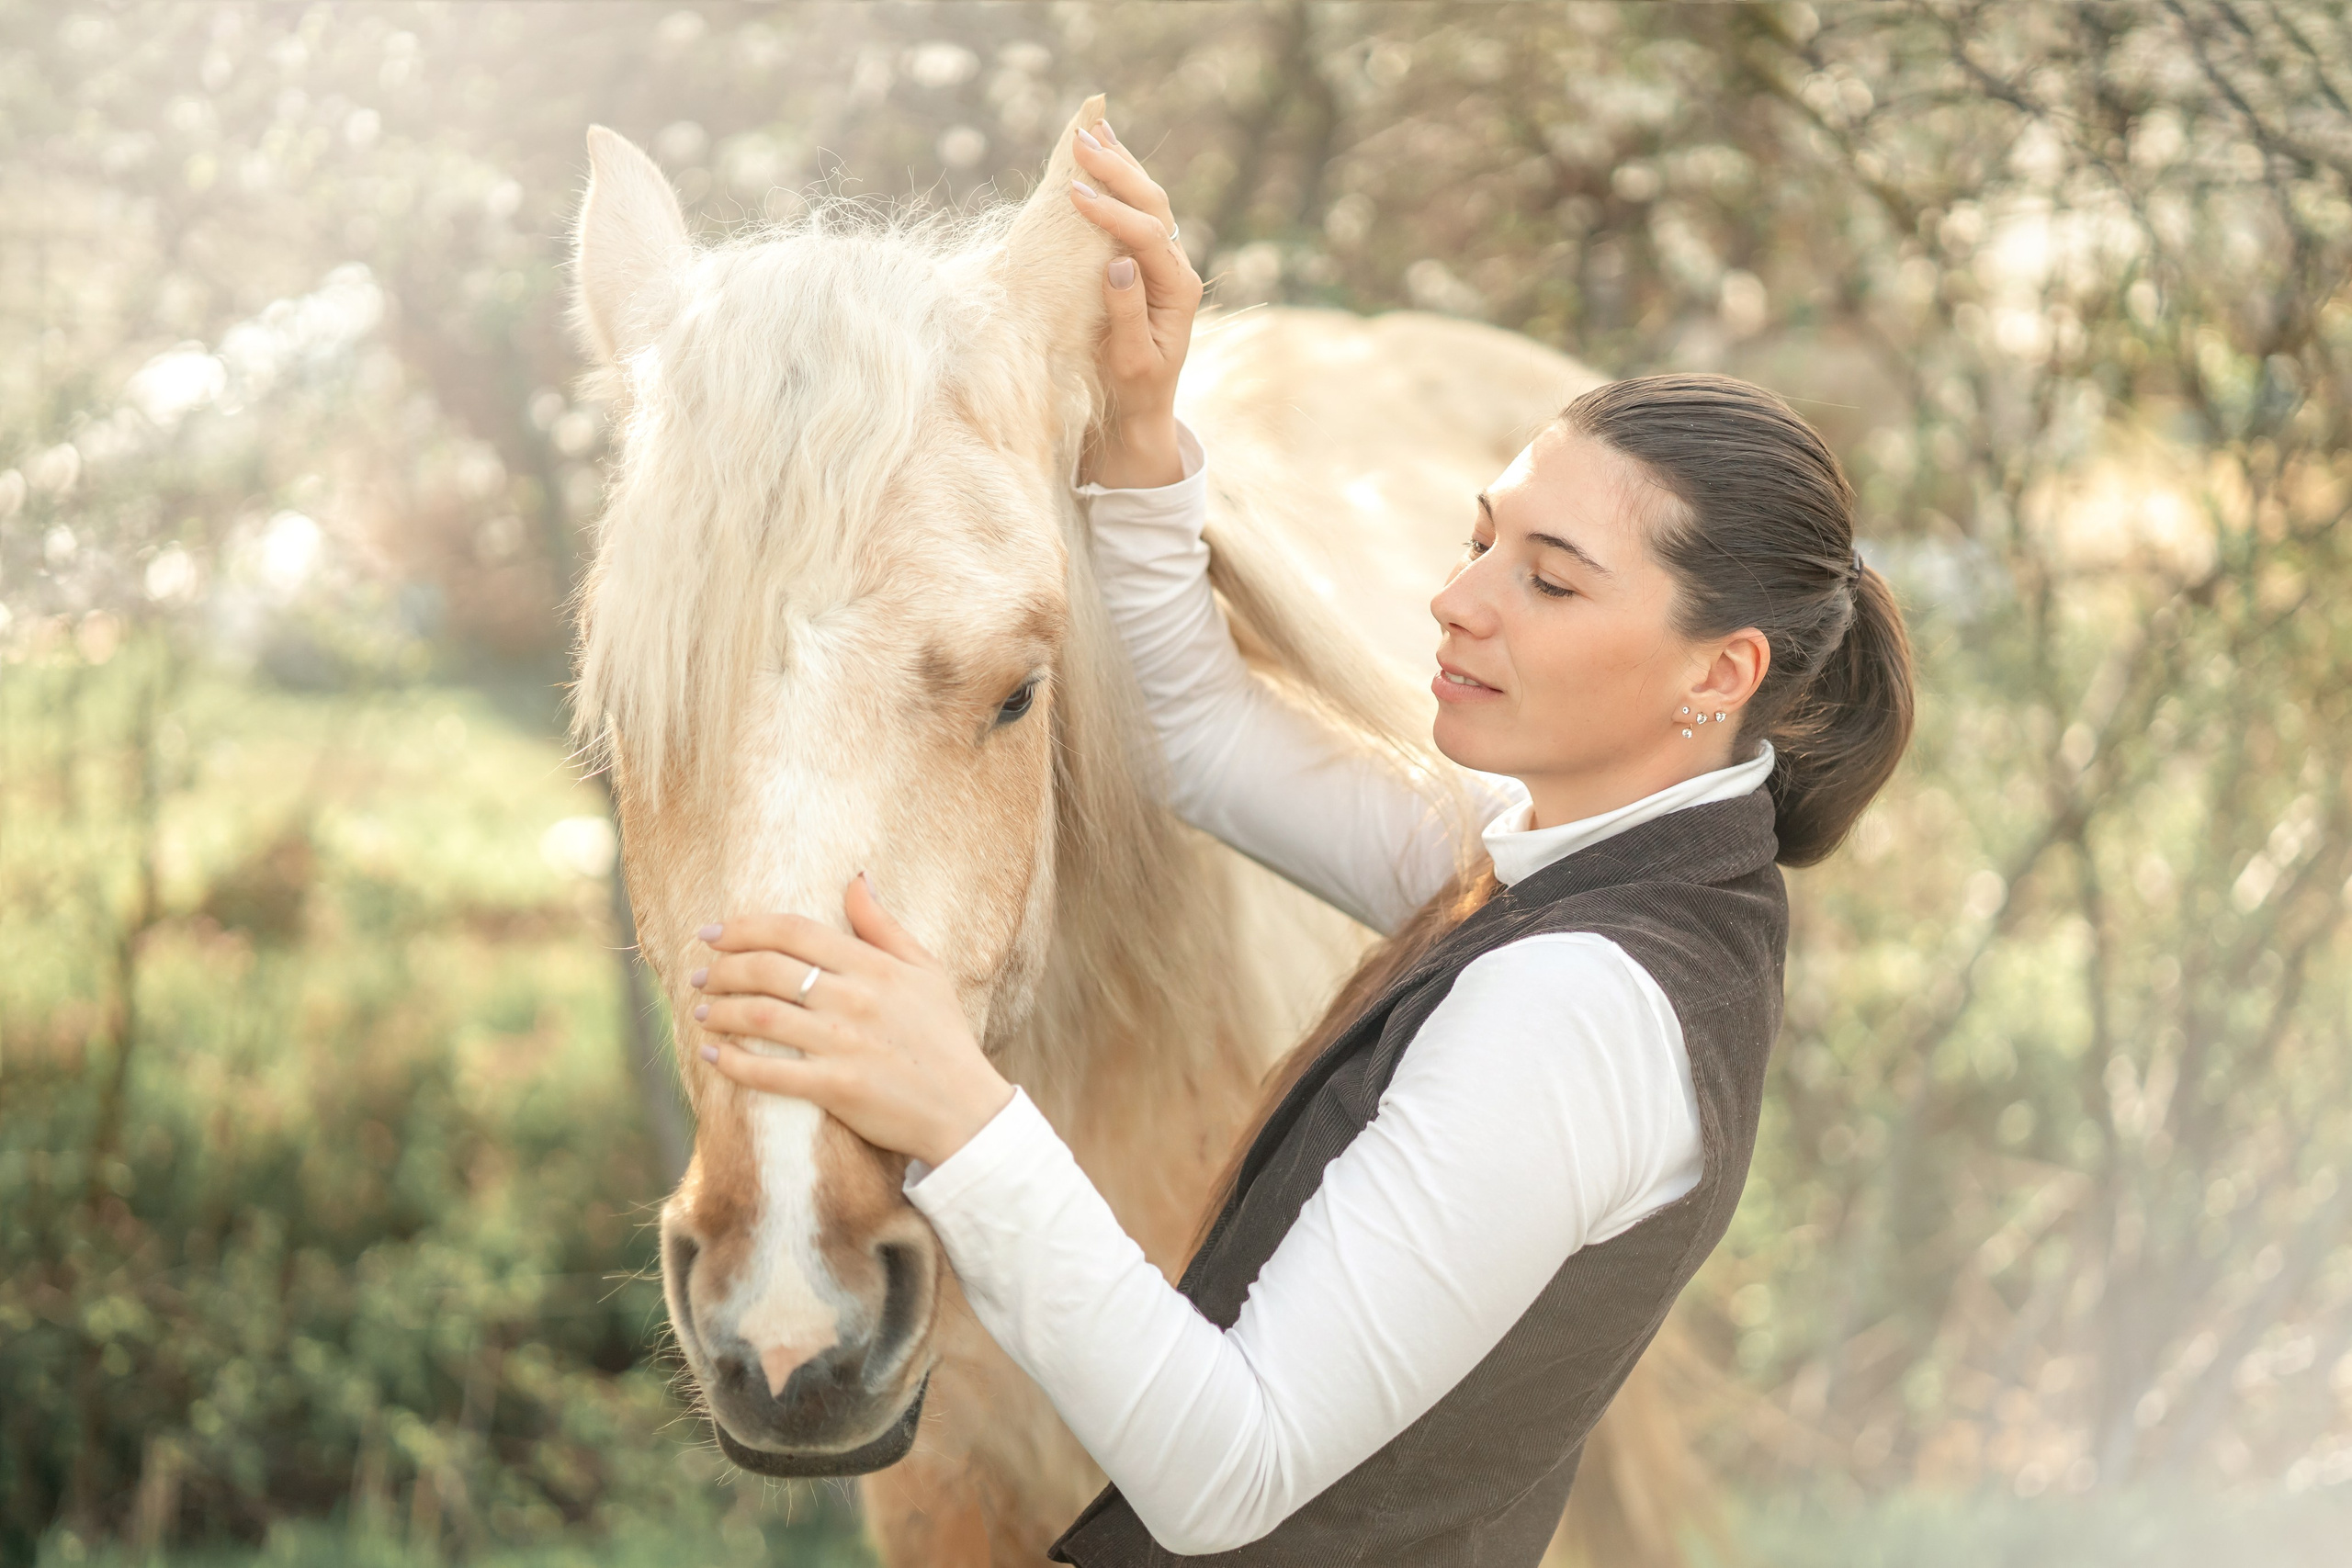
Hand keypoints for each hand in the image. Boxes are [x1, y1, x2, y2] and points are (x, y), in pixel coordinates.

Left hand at [690, 874, 1015, 1168]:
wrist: (966, 1110)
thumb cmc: (945, 1037)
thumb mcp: (926, 971)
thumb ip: (884, 926)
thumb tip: (856, 879)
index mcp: (874, 966)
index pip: (794, 932)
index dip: (744, 927)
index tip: (712, 934)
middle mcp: (854, 999)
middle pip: (768, 969)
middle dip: (722, 969)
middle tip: (699, 975)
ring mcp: (843, 1044)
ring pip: (761, 1016)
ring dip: (720, 1011)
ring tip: (700, 1011)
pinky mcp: (835, 1088)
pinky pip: (770, 1072)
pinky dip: (734, 1063)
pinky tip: (713, 1056)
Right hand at [1066, 117, 1201, 489]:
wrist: (1143, 407)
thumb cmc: (1134, 390)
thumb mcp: (1131, 361)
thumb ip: (1128, 313)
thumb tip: (1119, 262)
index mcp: (1178, 291)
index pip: (1146, 236)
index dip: (1111, 213)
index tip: (1074, 195)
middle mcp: (1178, 268)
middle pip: (1154, 204)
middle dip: (1118, 170)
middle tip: (1082, 141)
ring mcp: (1165, 261)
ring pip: (1149, 200)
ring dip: (1121, 164)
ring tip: (1091, 130)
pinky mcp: (1149, 261)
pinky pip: (1138, 210)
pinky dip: (1119, 180)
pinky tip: (1102, 155)